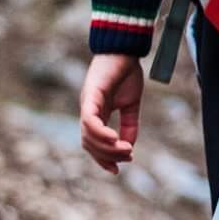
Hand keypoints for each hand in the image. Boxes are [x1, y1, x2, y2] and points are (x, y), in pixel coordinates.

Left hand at [79, 53, 144, 173]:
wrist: (124, 49)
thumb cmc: (126, 73)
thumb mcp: (131, 104)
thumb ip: (129, 125)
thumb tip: (127, 146)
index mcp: (96, 113)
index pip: (92, 143)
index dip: (102, 158)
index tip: (116, 170)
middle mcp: (88, 111)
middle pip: (88, 144)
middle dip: (107, 156)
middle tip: (127, 157)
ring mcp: (87, 104)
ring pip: (88, 136)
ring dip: (106, 148)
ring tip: (125, 150)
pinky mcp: (91, 96)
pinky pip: (90, 121)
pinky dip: (100, 133)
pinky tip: (114, 139)